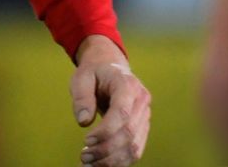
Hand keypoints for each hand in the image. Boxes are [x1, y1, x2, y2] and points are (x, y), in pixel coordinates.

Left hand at [71, 35, 149, 165]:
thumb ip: (82, 97)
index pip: (122, 113)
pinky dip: (118, 162)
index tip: (86, 140)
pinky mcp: (143, 129)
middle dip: (106, 149)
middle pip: (129, 133)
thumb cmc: (94, 74)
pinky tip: (100, 165)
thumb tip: (84, 122)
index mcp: (128, 85)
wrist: (110, 70)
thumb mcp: (82, 77)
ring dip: (111, 160)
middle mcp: (141, 101)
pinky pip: (134, 150)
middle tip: (84, 156)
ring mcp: (145, 116)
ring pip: (134, 146)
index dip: (106, 130)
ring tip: (89, 163)